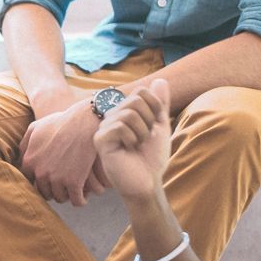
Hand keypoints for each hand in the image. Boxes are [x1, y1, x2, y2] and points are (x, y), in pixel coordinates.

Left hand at [20, 100, 108, 205]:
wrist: (84, 122)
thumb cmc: (61, 122)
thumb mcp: (36, 127)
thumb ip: (25, 143)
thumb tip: (19, 156)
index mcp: (29, 161)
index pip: (29, 181)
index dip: (38, 182)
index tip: (47, 181)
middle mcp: (40, 173)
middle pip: (44, 192)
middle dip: (52, 190)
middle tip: (61, 186)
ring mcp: (57, 179)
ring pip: (60, 197)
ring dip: (66, 196)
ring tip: (72, 191)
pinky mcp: (74, 183)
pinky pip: (77, 201)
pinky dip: (80, 201)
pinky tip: (83, 197)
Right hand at [91, 78, 172, 199]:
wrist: (148, 181)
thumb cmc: (151, 157)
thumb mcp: (160, 126)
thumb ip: (159, 104)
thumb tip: (160, 79)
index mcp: (123, 112)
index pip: (141, 92)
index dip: (154, 108)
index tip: (153, 127)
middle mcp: (111, 117)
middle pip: (135, 100)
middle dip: (148, 121)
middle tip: (144, 139)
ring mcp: (104, 128)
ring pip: (129, 113)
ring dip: (142, 132)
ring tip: (136, 145)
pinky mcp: (100, 140)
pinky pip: (121, 126)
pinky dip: (132, 139)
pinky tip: (128, 150)